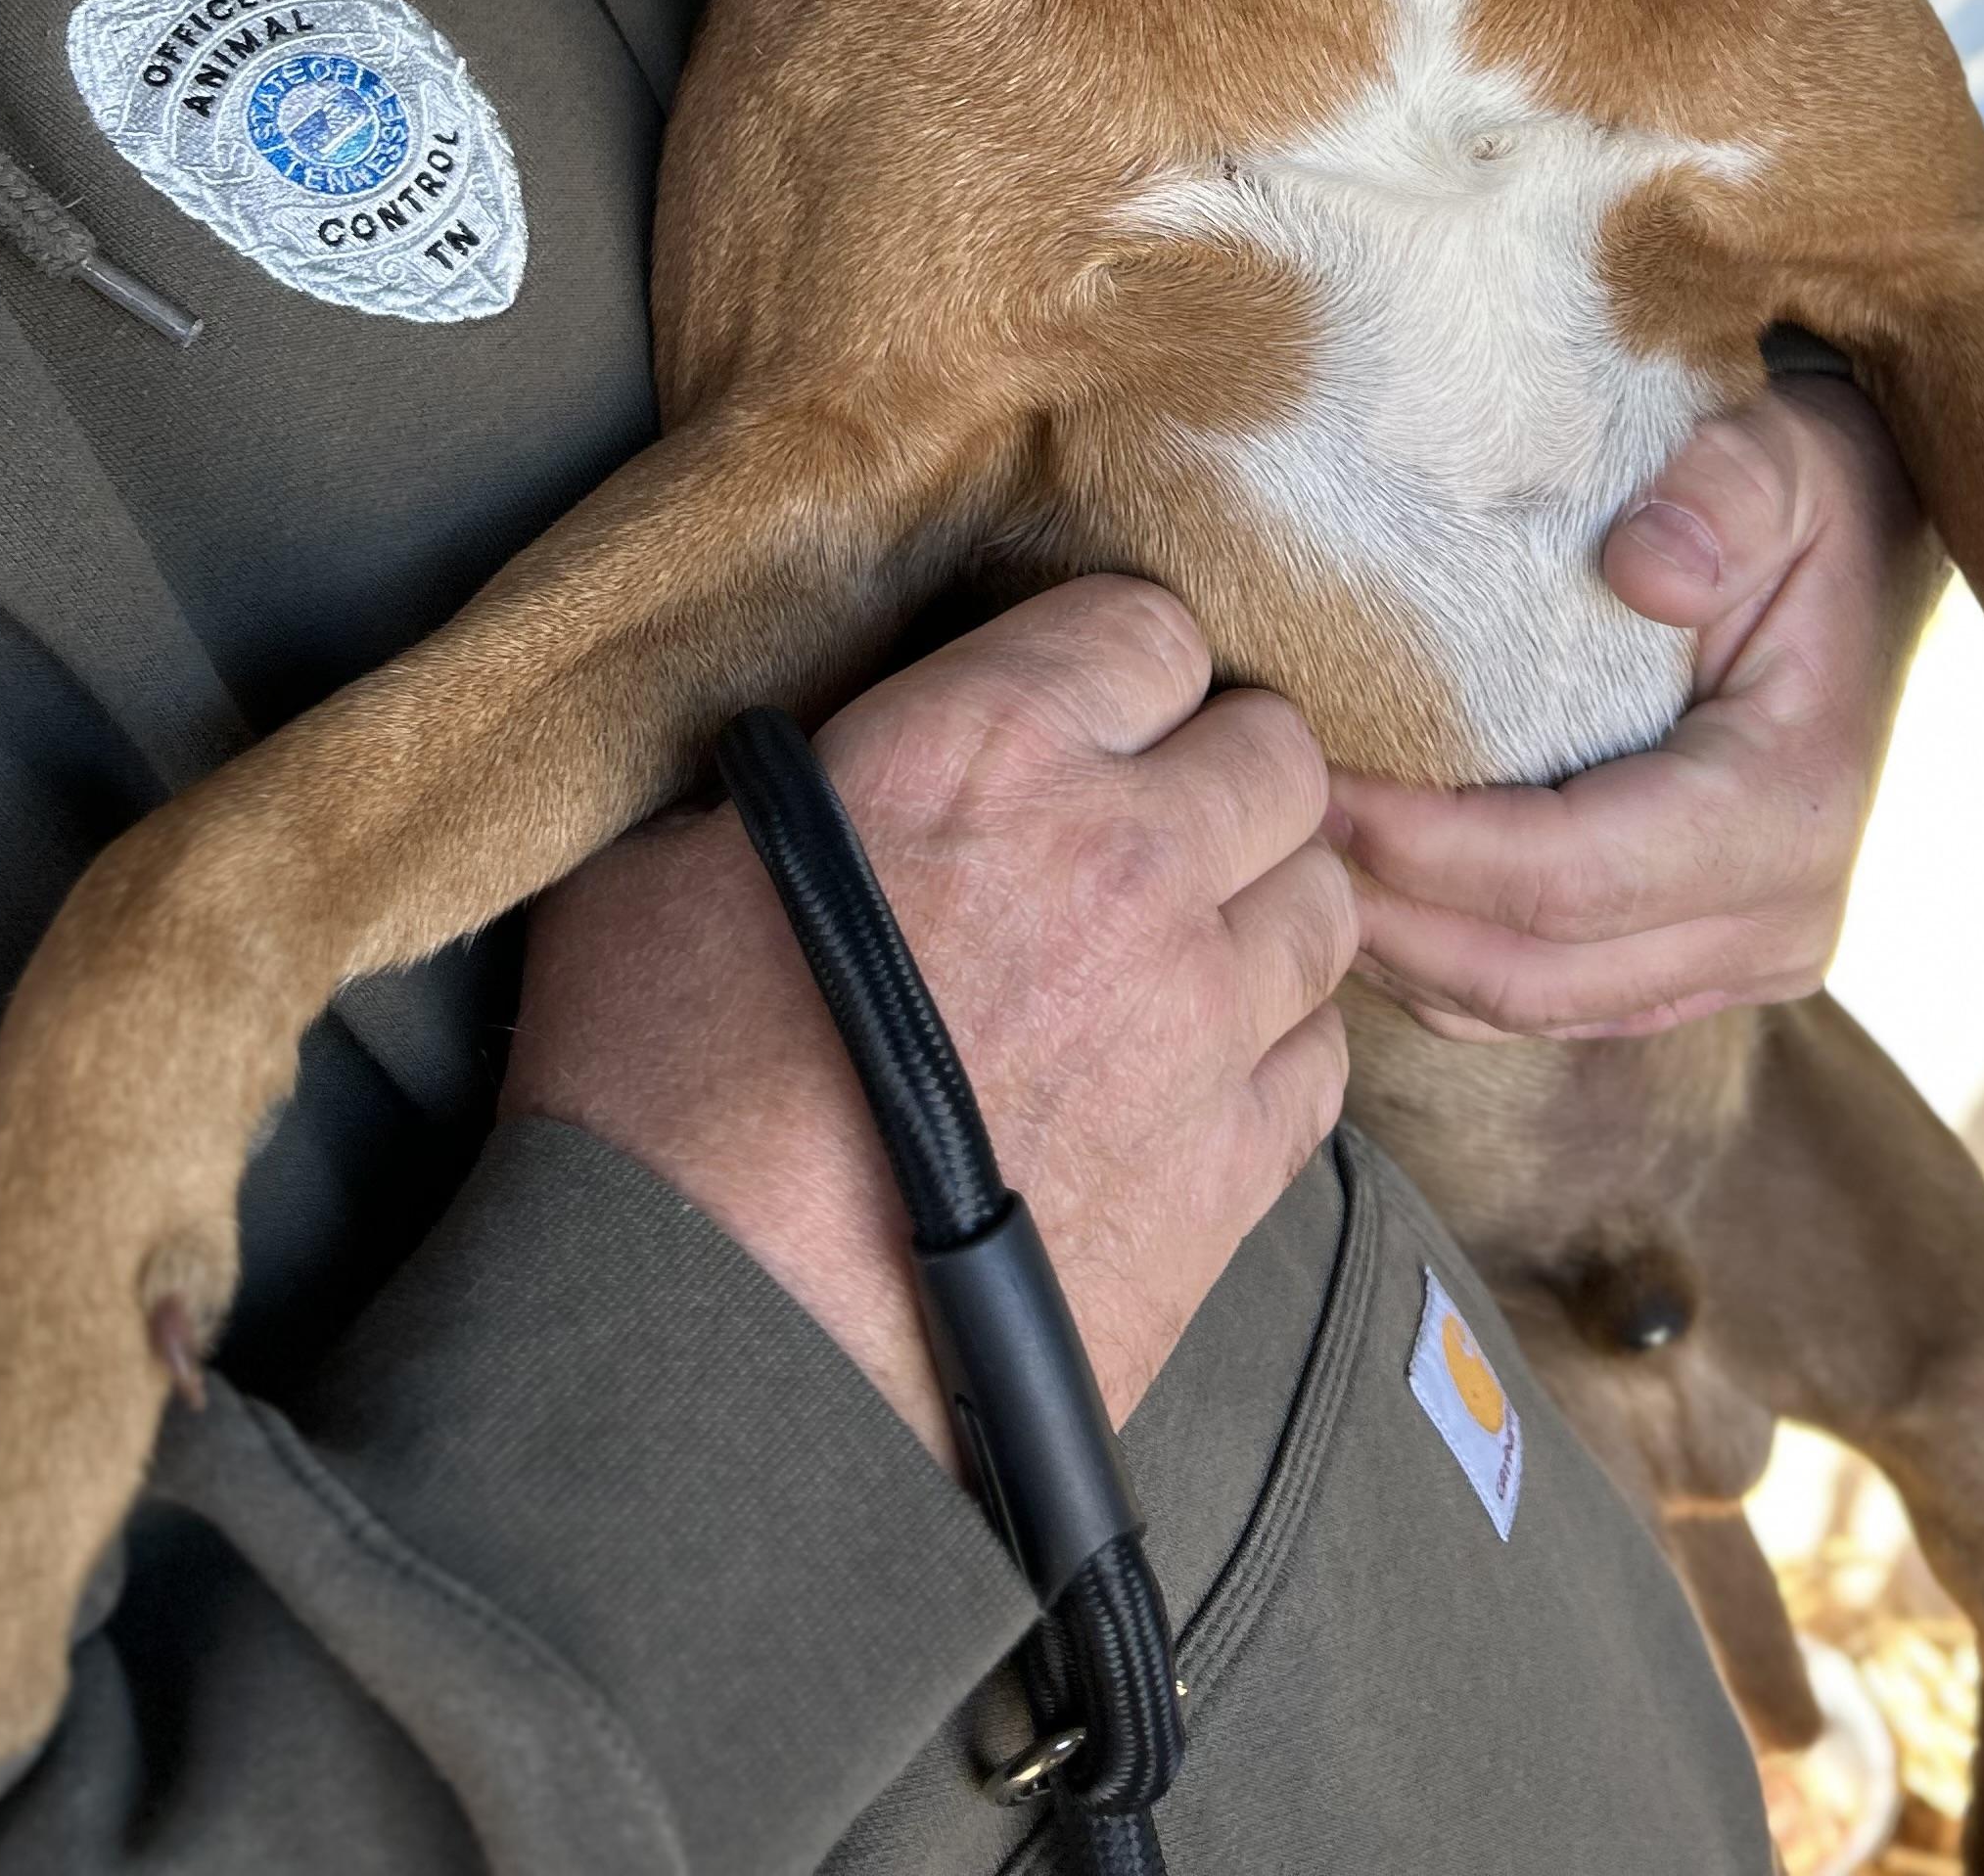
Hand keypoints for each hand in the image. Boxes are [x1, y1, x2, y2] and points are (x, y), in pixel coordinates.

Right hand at [503, 578, 1353, 1459]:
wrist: (716, 1357)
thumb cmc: (657, 1105)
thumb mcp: (662, 867)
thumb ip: (782, 785)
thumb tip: (813, 770)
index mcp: (990, 749)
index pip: (1149, 626)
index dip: (1118, 667)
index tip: (1088, 716)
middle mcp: (1129, 860)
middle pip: (1277, 753)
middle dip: (1220, 779)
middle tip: (1150, 834)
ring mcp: (1199, 1017)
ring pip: (1325, 902)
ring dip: (1263, 913)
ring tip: (1183, 960)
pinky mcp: (1234, 1168)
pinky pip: (1325, 1061)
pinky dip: (1278, 1057)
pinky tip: (1194, 1080)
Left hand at [1330, 379, 1937, 1040]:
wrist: (1868, 560)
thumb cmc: (1806, 502)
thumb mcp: (1782, 457)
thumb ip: (1725, 494)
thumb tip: (1644, 566)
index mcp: (1792, 811)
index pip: (1572, 877)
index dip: (1426, 845)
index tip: (1313, 779)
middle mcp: (1780, 922)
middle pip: (1532, 974)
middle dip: (1386, 912)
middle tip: (1264, 828)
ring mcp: (1740, 964)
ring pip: (1523, 1010)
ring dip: (1396, 951)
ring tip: (1285, 860)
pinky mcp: (1692, 969)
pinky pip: (1538, 1006)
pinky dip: (1436, 961)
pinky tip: (1358, 883)